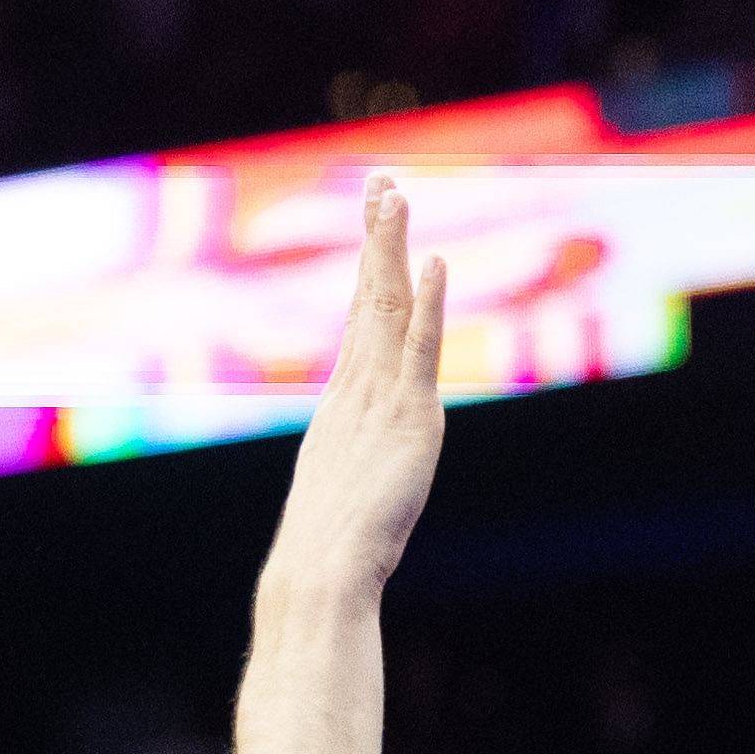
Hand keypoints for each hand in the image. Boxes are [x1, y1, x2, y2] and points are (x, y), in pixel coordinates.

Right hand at [262, 176, 448, 602]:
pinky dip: (427, 303)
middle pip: (369, 298)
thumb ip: (355, 469)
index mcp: (344, 403)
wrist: (321, 570)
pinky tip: (433, 262)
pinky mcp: (408, 418)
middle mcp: (357, 390)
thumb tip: (354, 480)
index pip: (361, 320)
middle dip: (376, 237)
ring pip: (388, 308)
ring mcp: (380, 399)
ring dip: (392, 248)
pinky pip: (418, 349)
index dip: (370, 268)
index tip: (373, 222)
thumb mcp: (344, 494)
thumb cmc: (327, 551)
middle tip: (381, 183)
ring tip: (396, 195)